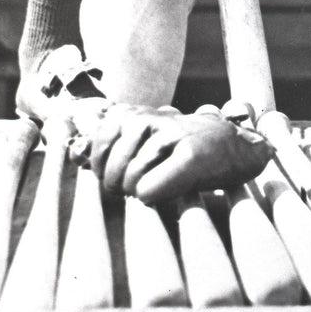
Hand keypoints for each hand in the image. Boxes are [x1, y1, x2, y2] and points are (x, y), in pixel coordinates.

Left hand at [75, 104, 273, 203]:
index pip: (97, 145)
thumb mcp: (145, 142)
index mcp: (135, 114)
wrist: (238, 150)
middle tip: (148, 182)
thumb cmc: (184, 153)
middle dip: (124, 187)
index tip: (127, 171)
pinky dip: (156, 197)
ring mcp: (172, 134)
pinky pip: (148, 191)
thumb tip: (73, 151)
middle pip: (111, 172)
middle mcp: (150, 118)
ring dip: (145, 192)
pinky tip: (175, 186)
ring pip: (130, 182)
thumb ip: (111, 146)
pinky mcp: (190, 155)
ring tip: (165, 182)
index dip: (106, 168)